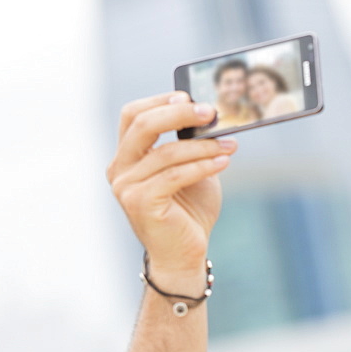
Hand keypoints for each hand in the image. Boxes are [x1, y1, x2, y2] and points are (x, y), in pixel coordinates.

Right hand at [107, 92, 236, 291]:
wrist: (186, 255)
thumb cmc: (189, 212)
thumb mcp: (193, 170)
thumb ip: (193, 145)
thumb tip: (213, 117)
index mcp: (127, 156)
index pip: (133, 115)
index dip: (160, 101)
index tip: (190, 96)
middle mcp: (119, 169)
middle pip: (142, 125)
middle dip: (179, 114)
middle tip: (212, 112)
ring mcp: (126, 187)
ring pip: (166, 153)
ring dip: (203, 145)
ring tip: (230, 144)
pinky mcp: (140, 203)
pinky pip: (175, 175)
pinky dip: (202, 166)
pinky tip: (223, 162)